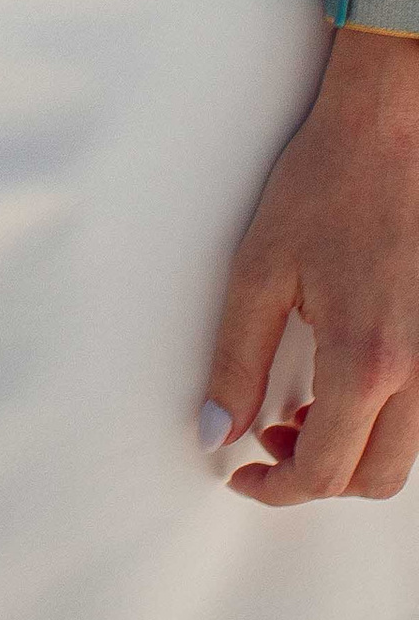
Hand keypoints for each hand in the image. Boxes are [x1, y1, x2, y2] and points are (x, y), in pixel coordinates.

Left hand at [202, 35, 418, 501]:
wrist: (390, 131)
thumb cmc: (324, 187)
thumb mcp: (259, 272)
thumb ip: (236, 360)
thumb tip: (218, 431)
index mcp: (367, 360)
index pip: (325, 470)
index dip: (276, 488)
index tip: (241, 474)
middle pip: (374, 479)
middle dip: (315, 478)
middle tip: (267, 442)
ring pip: (404, 455)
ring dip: (351, 453)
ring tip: (299, 411)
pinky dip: (381, 423)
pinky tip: (341, 386)